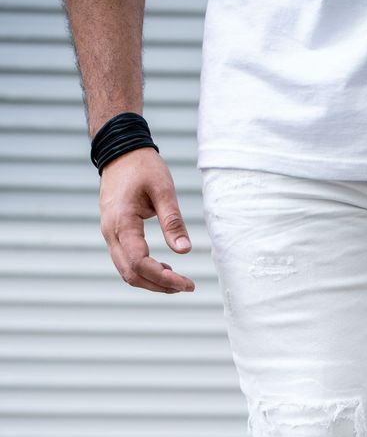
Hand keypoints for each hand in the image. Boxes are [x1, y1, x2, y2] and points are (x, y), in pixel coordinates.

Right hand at [99, 148, 195, 292]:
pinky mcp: (113, 233)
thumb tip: (184, 251)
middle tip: (186, 286)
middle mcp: (111, 232)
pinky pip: (125, 261)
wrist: (120, 151)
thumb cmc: (142, 166)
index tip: (187, 283)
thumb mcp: (163, 190)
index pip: (140, 263)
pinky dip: (143, 271)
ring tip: (177, 280)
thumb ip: (173, 221)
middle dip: (159, 286)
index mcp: (122, 222)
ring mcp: (109, 234)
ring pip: (126, 271)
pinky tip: (163, 268)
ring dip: (151, 281)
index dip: (164, 279)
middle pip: (131, 274)